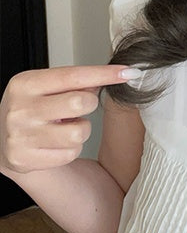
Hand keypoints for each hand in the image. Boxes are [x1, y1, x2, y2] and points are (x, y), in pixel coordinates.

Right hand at [0, 66, 140, 175]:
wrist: (0, 141)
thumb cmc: (32, 108)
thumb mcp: (45, 87)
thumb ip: (75, 82)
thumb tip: (114, 75)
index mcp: (25, 84)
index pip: (74, 75)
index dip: (104, 73)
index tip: (128, 72)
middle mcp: (20, 109)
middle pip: (80, 102)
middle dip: (88, 105)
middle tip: (77, 109)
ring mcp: (20, 136)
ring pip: (79, 132)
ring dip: (80, 130)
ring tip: (63, 127)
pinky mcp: (24, 160)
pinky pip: (70, 153)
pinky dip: (70, 149)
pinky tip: (55, 144)